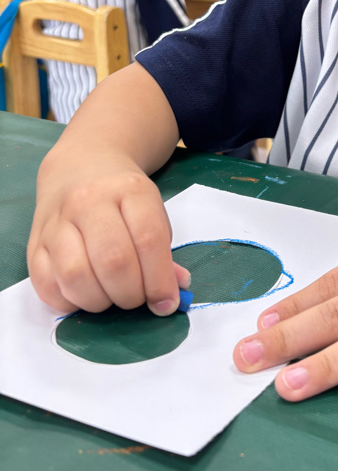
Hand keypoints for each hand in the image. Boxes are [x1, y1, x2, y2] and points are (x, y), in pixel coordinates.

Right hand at [28, 152, 188, 315]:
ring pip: (75, 276)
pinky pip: (46, 285)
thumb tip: (171, 295)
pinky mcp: (34, 243)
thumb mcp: (152, 212)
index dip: (159, 280)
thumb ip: (163, 254)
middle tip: (136, 299)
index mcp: (129, 190)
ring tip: (111, 298)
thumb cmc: (122, 197)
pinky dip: (69, 302)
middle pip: (113, 261)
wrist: (80, 167)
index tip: (165, 303)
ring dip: (99, 301)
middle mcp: (88, 201)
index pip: (148, 239)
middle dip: (131, 294)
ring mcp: (56, 222)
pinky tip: (84, 295)